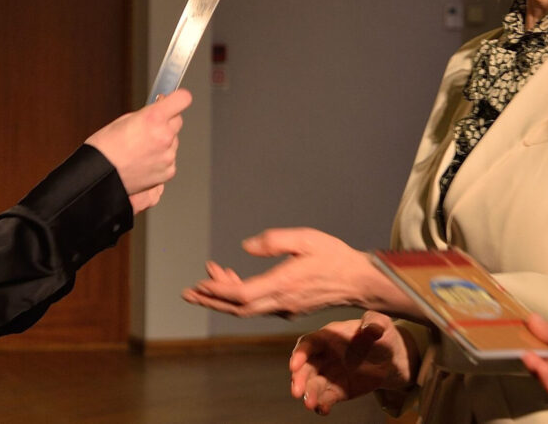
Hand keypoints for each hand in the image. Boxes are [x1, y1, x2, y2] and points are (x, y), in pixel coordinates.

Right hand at [85, 90, 190, 214]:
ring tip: (141, 150)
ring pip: (173, 142)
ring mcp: (168, 156)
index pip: (183, 99)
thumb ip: (147, 114)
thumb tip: (159, 111)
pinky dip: (160, 159)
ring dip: (163, 142)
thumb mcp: (124, 120)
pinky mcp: (168, 172)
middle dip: (167, 122)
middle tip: (149, 129)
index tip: (172, 101)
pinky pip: (169, 160)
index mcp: (154, 118)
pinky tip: (144, 161)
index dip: (177, 99)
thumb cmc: (104, 148)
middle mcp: (164, 136)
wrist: (98, 176)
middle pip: (178, 121)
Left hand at [180, 228, 376, 316]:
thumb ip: (274, 241)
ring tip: (205, 282)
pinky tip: (233, 281)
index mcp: (284, 284)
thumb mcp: (306, 238)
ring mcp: (286, 308)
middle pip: (238, 308)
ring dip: (224, 298)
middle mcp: (282, 302)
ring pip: (247, 309)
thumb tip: (246, 247)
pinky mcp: (290, 308)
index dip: (217, 290)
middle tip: (188, 293)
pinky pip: (258, 306)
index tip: (198, 283)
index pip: (242, 295)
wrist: (359, 281)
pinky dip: (240, 297)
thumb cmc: (334, 256)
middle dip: (211, 300)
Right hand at [289, 311, 416, 415]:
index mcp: (329, 337)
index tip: (294, 365)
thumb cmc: (382, 335)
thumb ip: (375, 323)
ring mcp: (329, 375)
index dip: (300, 354)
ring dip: (309, 394)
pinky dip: (323, 404)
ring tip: (311, 405)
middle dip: (299, 379)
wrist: (391, 358)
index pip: (308, 344)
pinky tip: (323, 409)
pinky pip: (326, 398)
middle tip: (297, 391)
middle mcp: (324, 356)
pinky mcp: (337, 391)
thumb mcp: (381, 323)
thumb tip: (371, 329)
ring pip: (313, 385)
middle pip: (305, 367)